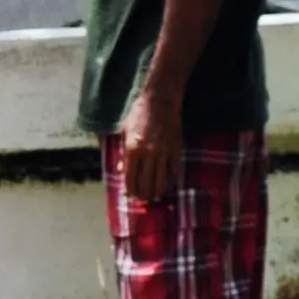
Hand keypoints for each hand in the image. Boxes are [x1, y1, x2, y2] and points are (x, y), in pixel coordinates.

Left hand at [115, 83, 182, 204]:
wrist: (160, 99)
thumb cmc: (139, 112)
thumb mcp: (125, 130)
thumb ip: (123, 152)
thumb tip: (122, 170)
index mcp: (132, 148)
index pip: (130, 178)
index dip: (130, 190)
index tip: (131, 195)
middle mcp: (148, 153)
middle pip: (146, 184)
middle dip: (144, 195)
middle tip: (143, 199)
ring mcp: (163, 152)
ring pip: (161, 181)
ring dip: (158, 192)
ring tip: (155, 196)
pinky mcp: (176, 148)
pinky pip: (175, 170)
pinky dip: (173, 180)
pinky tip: (171, 185)